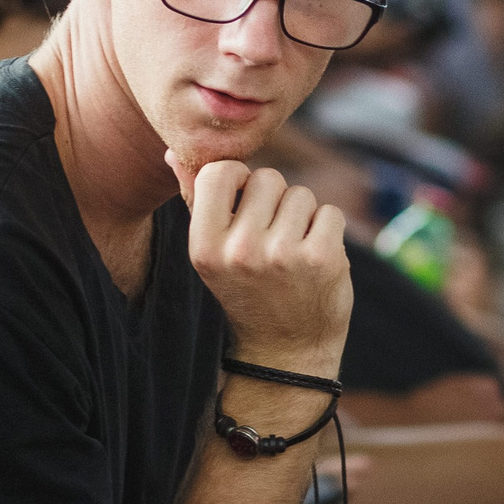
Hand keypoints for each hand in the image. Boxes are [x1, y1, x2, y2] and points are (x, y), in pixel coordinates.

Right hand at [172, 154, 350, 374]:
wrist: (285, 350)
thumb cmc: (247, 292)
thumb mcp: (211, 254)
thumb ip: (197, 202)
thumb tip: (174, 152)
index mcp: (204, 246)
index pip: (219, 171)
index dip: (238, 178)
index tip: (245, 201)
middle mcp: (239, 250)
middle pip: (267, 178)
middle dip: (274, 200)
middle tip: (271, 239)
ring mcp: (282, 254)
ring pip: (301, 194)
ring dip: (302, 217)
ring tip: (291, 252)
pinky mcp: (321, 258)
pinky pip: (329, 212)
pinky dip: (327, 230)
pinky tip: (314, 260)